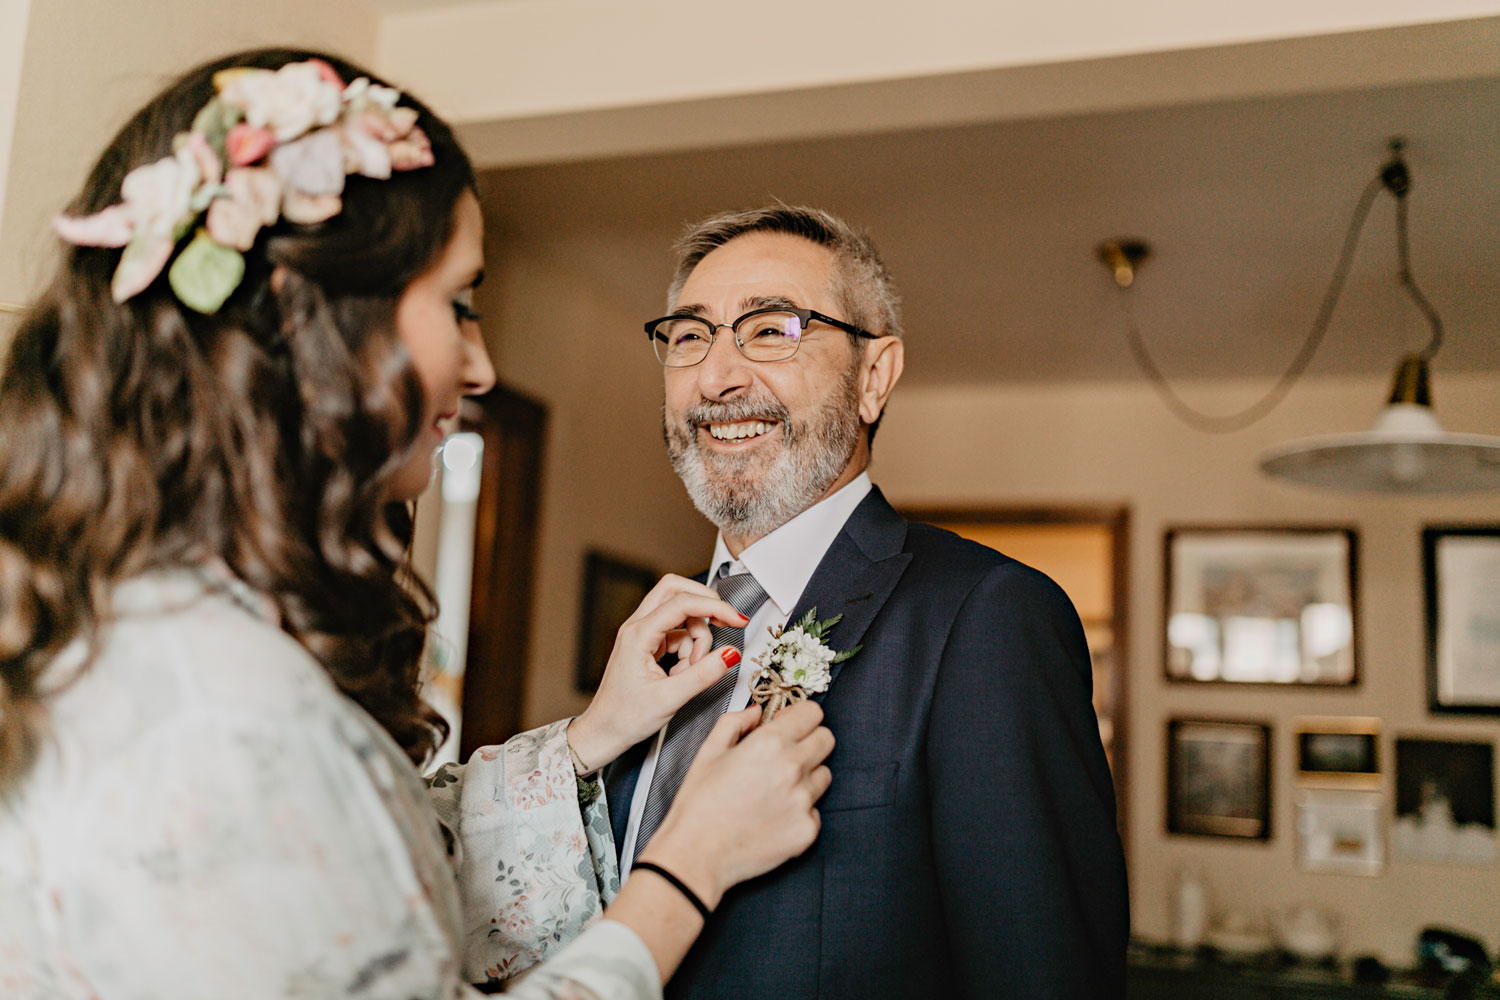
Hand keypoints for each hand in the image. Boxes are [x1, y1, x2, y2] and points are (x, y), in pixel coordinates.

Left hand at [568, 574, 749, 770]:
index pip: (682, 603)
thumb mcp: (670, 699)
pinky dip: (689, 647)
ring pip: (680, 613)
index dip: (715, 607)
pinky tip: (683, 672)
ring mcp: (641, 633)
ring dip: (696, 636)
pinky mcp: (647, 643)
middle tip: (724, 624)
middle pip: (675, 590)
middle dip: (704, 604)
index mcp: (638, 635)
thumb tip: (729, 654)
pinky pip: (676, 631)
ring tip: (692, 670)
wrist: (604, 731)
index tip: (738, 620)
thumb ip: (702, 675)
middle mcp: (637, 627)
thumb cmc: (625, 718)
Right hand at [638, 701, 833, 908]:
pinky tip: (773, 816)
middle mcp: (793, 769)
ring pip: (824, 775)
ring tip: (776, 790)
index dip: (800, 716)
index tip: (787, 726)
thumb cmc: (699, 803)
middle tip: (786, 754)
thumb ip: (736, 721)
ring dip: (806, 776)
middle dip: (809, 741)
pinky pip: (815, 810)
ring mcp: (804, 801)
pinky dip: (800, 810)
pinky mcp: (808, 830)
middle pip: (826, 740)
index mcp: (770, 744)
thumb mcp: (709, 750)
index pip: (813, 713)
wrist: (697, 854)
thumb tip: (757, 712)